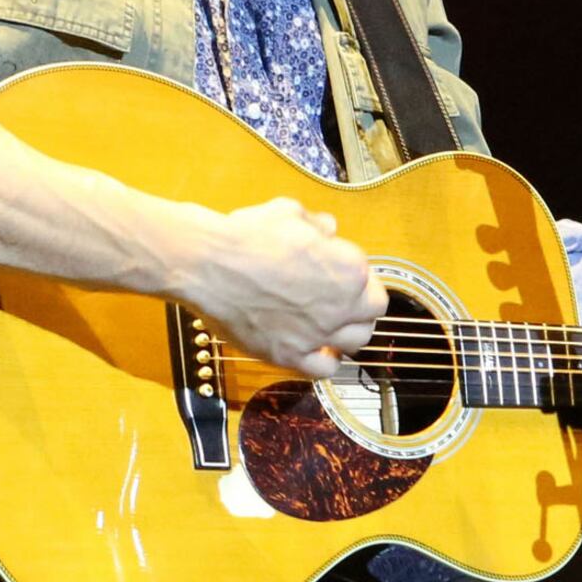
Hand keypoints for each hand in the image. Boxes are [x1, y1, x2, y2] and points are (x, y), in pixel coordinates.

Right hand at [184, 200, 384, 380]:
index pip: (371, 279)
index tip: (340, 274)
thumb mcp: (289, 212)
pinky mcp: (290, 354)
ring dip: (348, 332)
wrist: (208, 263)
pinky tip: (315, 349)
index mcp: (348, 268)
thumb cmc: (246, 235)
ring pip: (356, 342)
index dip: (356, 276)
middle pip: (372, 312)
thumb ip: (316, 223)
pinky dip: (325, 361)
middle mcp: (342, 304)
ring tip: (331, 324)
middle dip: (360, 304)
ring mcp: (318, 333)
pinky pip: (324, 369)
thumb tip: (327, 229)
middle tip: (341, 299)